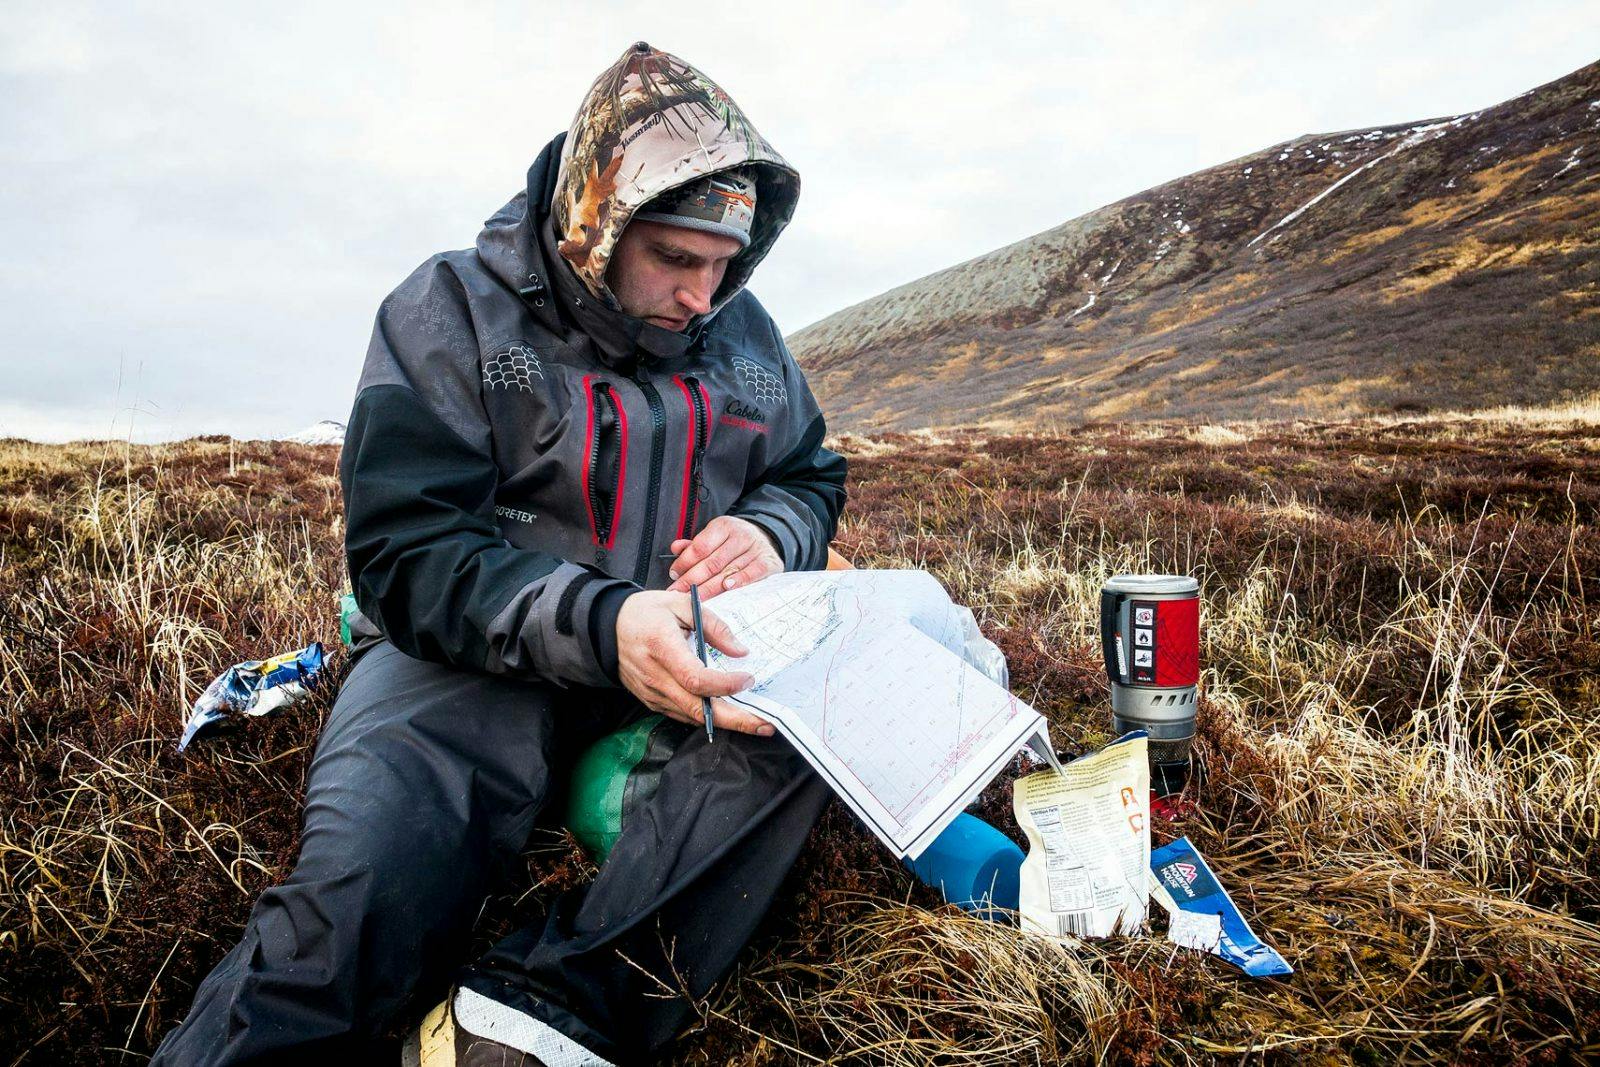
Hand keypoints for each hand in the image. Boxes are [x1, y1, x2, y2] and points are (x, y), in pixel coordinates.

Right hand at [615, 590, 774, 735]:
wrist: (608, 628)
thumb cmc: (646, 612)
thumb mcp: (681, 603)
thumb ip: (714, 625)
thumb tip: (741, 651)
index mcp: (662, 647)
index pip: (695, 678)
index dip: (724, 684)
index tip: (748, 679)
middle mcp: (656, 676)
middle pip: (698, 709)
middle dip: (735, 720)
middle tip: (764, 724)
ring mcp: (652, 693)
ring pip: (692, 717)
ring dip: (726, 723)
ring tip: (755, 723)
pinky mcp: (652, 701)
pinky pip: (683, 715)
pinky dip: (708, 717)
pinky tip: (728, 715)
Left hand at [666, 516, 782, 600]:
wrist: (765, 539)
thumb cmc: (733, 542)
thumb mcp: (714, 537)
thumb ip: (694, 545)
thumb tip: (675, 548)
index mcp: (723, 526)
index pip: (700, 546)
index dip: (685, 562)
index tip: (674, 575)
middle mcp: (740, 535)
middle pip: (712, 562)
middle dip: (693, 579)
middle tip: (679, 592)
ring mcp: (756, 549)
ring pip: (729, 571)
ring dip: (711, 587)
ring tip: (696, 597)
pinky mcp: (768, 562)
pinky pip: (752, 573)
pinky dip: (739, 581)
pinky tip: (727, 588)